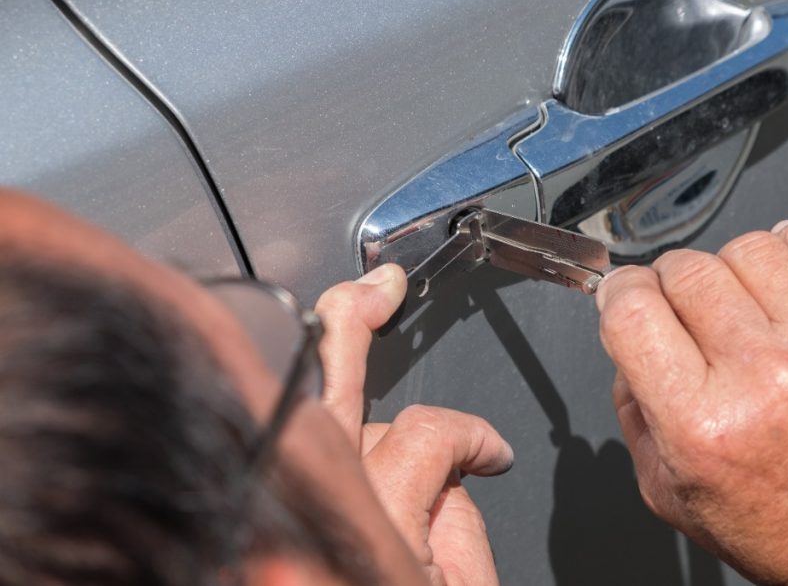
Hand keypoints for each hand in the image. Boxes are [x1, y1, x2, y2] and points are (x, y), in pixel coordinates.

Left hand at [314, 265, 511, 585]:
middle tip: (376, 289)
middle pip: (326, 390)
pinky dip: (308, 426)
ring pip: (309, 420)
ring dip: (331, 375)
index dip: (470, 434)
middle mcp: (317, 514)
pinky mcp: (268, 528)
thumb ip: (461, 516)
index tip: (490, 454)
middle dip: (350, 323)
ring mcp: (283, 518)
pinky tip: (324, 409)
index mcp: (375, 528)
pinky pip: (290, 457)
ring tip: (350, 319)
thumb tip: (449, 472)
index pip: (423, 434)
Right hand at [596, 220, 787, 584]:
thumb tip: (626, 334)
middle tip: (695, 317)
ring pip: (748, 245)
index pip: (631, 309)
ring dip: (737, 271)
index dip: (620, 292)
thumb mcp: (673, 493)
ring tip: (753, 311)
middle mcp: (764, 376)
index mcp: (702, 425)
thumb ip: (634, 411)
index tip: (629, 295)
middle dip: (675, 285)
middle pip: (685, 269)